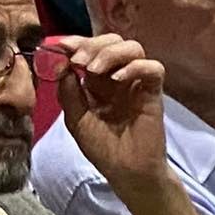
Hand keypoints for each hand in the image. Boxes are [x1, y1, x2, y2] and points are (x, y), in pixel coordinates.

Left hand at [56, 34, 169, 197]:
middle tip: (78, 61)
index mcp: (98, 81)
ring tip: (94, 69)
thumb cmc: (103, 148)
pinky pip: (153, 68)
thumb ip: (68, 92)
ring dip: (111, 52)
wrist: (126, 172)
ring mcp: (137, 83)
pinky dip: (135, 67)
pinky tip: (118, 79)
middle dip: (93, 45)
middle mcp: (118, 76)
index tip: (61, 46)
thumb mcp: (76, 119)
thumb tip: (62, 65)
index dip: (77, 42)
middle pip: (112, 41)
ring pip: (133, 48)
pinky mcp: (153, 92)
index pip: (91, 49)